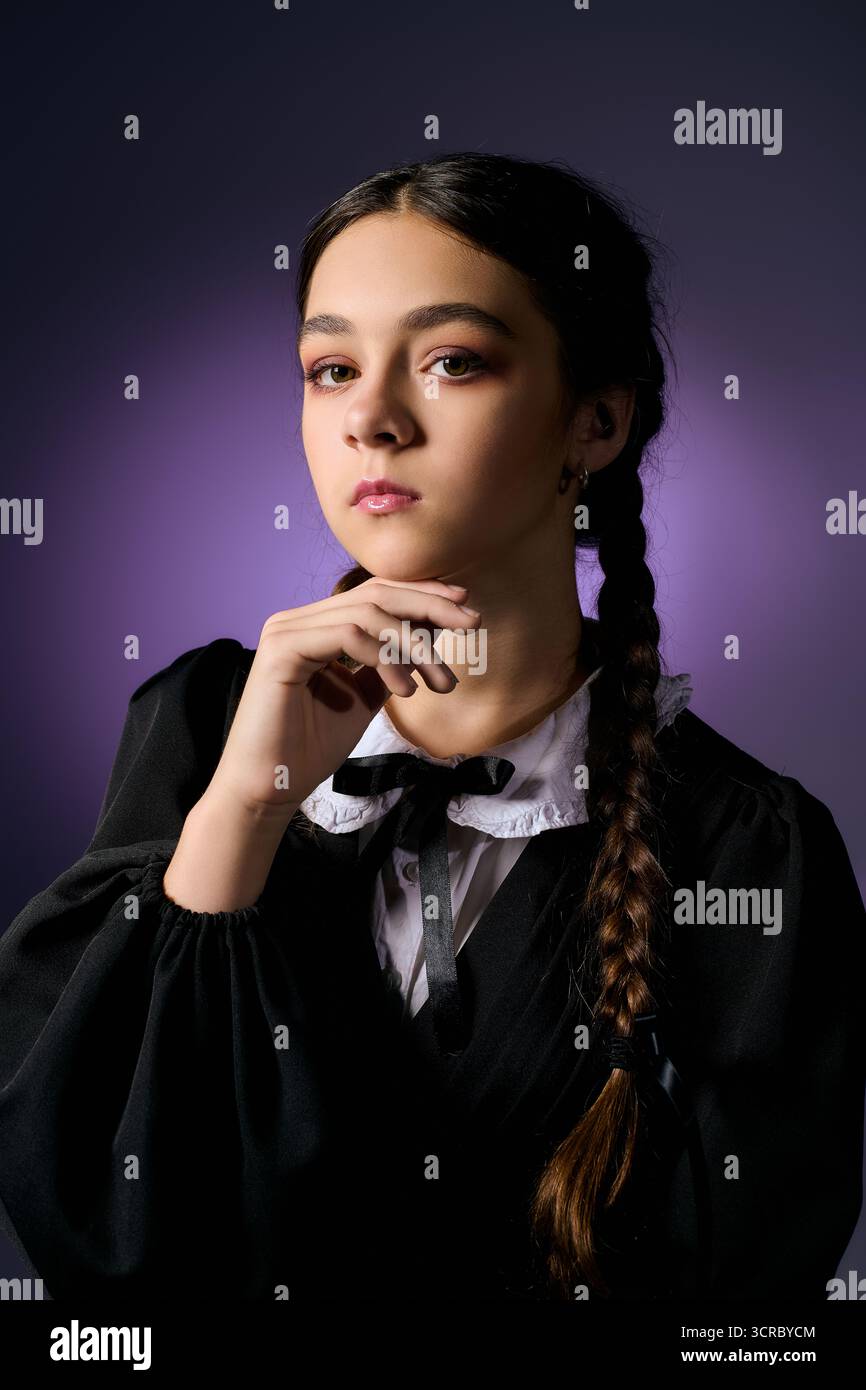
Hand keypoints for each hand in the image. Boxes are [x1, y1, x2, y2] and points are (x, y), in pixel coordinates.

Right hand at [203, 577, 480, 818]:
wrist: (270, 788)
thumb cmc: (310, 749)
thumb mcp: (362, 699)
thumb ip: (387, 665)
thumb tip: (426, 639)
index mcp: (314, 625)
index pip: (375, 593)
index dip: (423, 595)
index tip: (465, 608)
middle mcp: (298, 619)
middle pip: (375, 593)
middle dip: (430, 605)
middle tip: (472, 623)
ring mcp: (287, 630)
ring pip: (367, 613)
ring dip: (415, 645)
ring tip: (440, 681)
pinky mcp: (282, 649)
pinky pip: (348, 636)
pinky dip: (386, 658)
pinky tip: (404, 691)